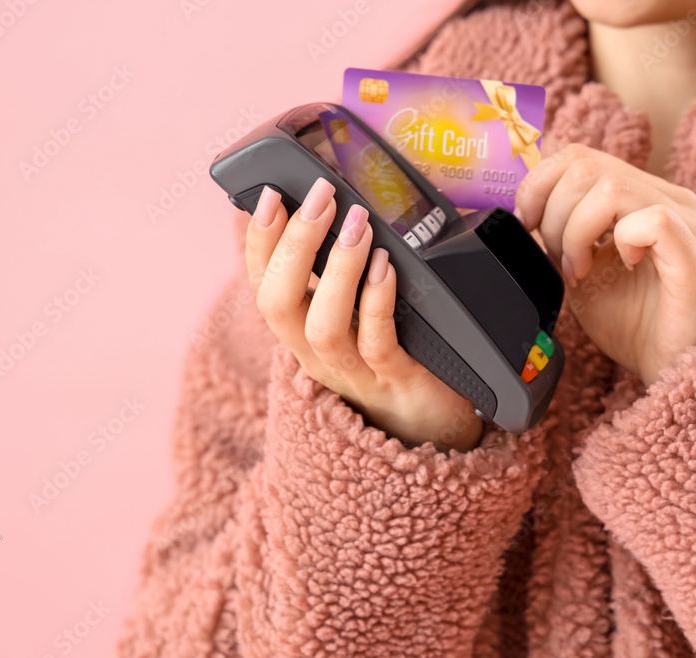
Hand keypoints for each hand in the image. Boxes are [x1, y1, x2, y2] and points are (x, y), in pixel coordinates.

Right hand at [244, 178, 482, 451]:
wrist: (436, 424)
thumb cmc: (396, 355)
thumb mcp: (357, 314)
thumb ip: (340, 273)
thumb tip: (340, 208)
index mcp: (302, 331)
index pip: (262, 283)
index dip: (259, 241)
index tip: (272, 195)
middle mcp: (318, 353)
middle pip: (278, 303)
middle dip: (292, 245)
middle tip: (320, 198)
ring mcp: (355, 371)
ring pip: (323, 327)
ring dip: (337, 271)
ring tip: (358, 226)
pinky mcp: (395, 380)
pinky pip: (378, 343)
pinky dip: (378, 301)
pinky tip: (386, 267)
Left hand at [515, 144, 695, 386]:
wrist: (668, 366)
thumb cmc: (630, 320)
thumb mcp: (577, 269)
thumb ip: (554, 236)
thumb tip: (520, 214)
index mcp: (638, 193)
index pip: (578, 155)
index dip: (539, 185)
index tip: (528, 227)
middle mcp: (666, 196)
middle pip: (586, 166)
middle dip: (554, 216)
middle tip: (562, 261)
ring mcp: (685, 220)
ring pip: (612, 189)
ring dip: (579, 233)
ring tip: (583, 270)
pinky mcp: (693, 251)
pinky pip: (653, 220)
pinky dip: (622, 242)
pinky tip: (623, 266)